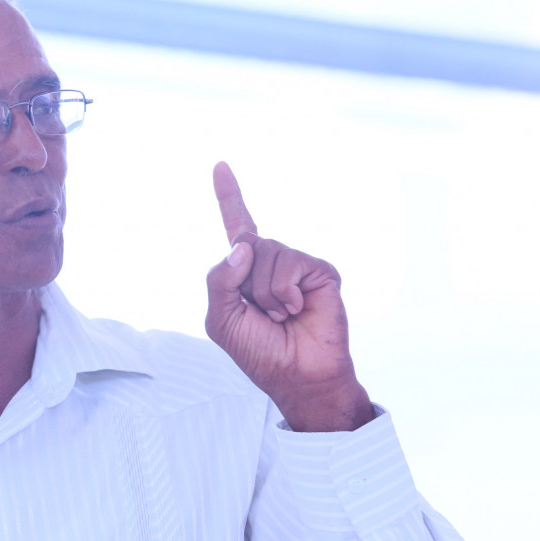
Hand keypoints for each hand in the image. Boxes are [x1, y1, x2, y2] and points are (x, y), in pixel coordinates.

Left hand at [205, 162, 372, 431]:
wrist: (297, 376)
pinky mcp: (320, 272)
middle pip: (246, 244)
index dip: (228, 196)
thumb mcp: (220, 319)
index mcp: (246, 272)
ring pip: (268, 254)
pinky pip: (292, 264)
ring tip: (281, 315)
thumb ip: (218, 280)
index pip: (237, 227)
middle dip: (245, 283)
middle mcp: (273, 263)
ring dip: (266, 293)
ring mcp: (298, 266)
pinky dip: (287, 292)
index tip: (220, 164)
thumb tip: (242, 246)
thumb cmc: (259, 351)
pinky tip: (298, 310)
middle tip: (262, 314)